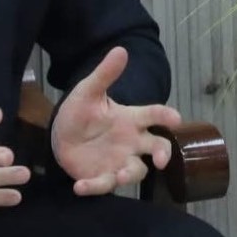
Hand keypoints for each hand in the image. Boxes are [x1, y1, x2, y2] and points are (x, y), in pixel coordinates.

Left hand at [50, 47, 184, 195]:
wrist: (59, 135)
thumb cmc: (80, 111)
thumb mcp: (89, 91)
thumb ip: (105, 74)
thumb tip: (121, 50)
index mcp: (130, 119)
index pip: (154, 115)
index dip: (167, 116)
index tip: (176, 119)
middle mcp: (131, 141)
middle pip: (157, 147)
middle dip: (163, 154)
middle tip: (162, 160)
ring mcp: (118, 160)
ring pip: (135, 170)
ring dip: (129, 175)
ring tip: (118, 176)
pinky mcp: (102, 176)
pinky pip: (103, 184)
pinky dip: (94, 187)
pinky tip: (79, 186)